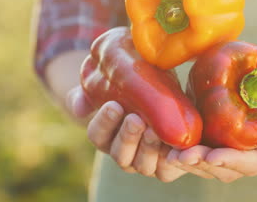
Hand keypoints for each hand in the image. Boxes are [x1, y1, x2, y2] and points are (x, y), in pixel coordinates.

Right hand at [66, 86, 187, 181]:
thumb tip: (79, 108)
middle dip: (127, 137)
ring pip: (142, 165)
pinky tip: (176, 148)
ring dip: (148, 149)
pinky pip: (167, 172)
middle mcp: (123, 154)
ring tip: (154, 130)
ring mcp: (145, 163)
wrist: (164, 96)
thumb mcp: (113, 83)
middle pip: (119, 154)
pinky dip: (171, 162)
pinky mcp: (167, 167)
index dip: (104, 122)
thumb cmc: (135, 87)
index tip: (114, 105)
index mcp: (105, 137)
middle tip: (136, 119)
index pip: (97, 135)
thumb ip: (90, 92)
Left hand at [167, 73, 256, 182]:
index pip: (252, 162)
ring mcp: (227, 148)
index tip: (213, 156)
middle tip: (181, 155)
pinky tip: (163, 142)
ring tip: (168, 152)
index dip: (234, 161)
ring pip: (206, 165)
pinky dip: (179, 151)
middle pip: (224, 169)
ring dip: (187, 162)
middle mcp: (246, 152)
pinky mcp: (211, 140)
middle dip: (202, 165)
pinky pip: (195, 153)